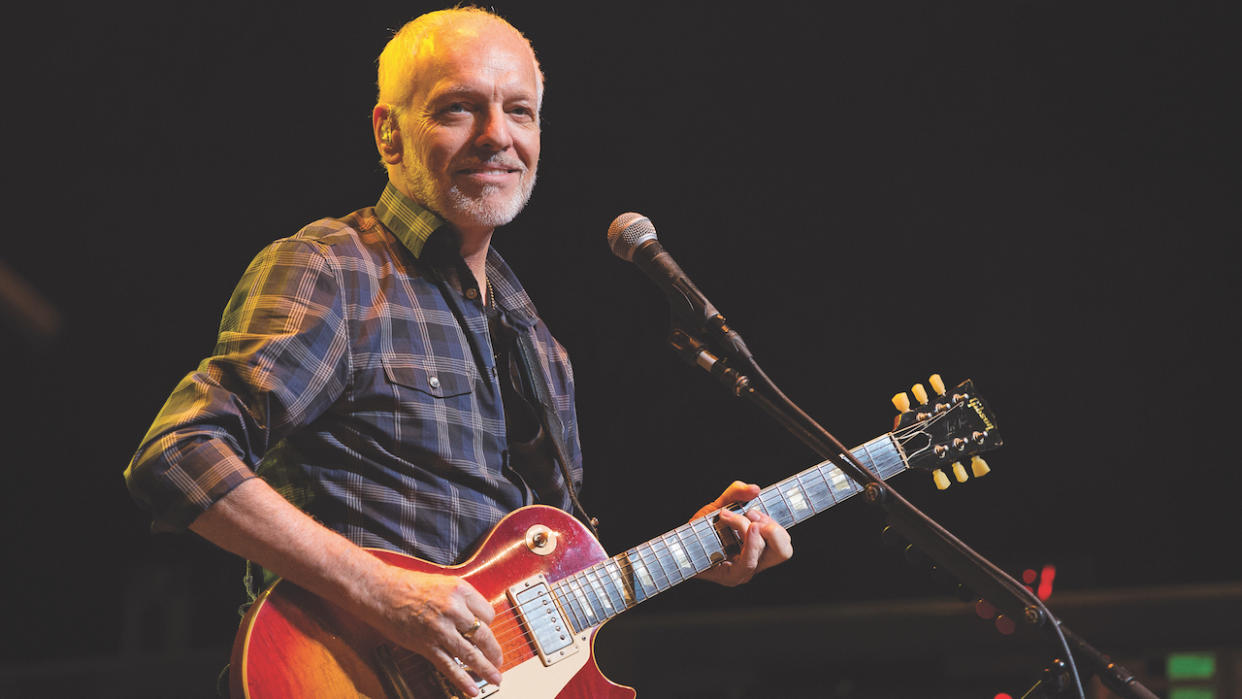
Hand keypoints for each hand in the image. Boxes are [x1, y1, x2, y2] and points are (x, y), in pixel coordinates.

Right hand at [363, 567, 501, 696]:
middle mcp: (454, 609)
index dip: (487, 624)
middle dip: (494, 651)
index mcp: (461, 590)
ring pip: (471, 653)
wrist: (380, 591)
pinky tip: (472, 689)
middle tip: (499, 661)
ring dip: (486, 668)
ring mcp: (441, 629)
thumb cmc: (408, 585)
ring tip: (495, 677)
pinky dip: (462, 680)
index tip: (484, 631)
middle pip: (484, 635)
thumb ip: (460, 600)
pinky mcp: (427, 645)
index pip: (488, 613)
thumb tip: (474, 618)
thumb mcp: (443, 583)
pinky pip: (449, 666)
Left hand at [692, 481, 792, 586]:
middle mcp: (756, 563)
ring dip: (746, 526)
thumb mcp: (719, 505)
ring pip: (763, 551)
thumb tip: (755, 489)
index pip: (785, 543)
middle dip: (772, 528)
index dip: (776, 525)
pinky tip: (732, 524)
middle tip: (751, 515)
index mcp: (760, 548)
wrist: (677, 545)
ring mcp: (745, 572)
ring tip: (726, 516)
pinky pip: (748, 563)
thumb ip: (736, 494)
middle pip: (784, 552)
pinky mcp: (732, 578)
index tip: (755, 511)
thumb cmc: (700, 529)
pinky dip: (745, 541)